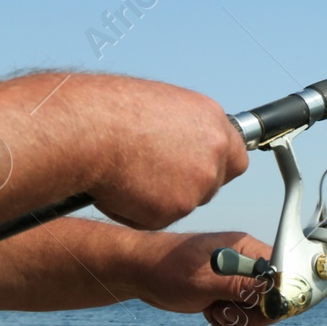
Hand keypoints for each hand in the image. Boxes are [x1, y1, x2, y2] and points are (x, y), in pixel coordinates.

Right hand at [74, 76, 250, 229]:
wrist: (90, 129)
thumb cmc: (114, 111)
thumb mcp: (164, 106)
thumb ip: (187, 129)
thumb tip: (186, 142)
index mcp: (213, 122)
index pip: (236, 156)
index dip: (217, 166)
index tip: (201, 169)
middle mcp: (214, 153)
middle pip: (212, 183)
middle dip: (189, 185)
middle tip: (153, 175)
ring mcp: (198, 184)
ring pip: (184, 203)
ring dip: (160, 198)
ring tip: (129, 173)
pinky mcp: (174, 209)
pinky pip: (157, 219)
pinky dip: (137, 211)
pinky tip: (119, 188)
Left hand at [126, 230, 275, 325]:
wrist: (139, 272)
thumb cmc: (167, 268)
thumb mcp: (203, 281)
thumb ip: (239, 286)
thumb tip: (273, 291)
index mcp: (246, 249)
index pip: (281, 272)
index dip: (278, 295)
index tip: (263, 312)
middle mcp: (247, 262)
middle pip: (273, 295)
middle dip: (254, 314)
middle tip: (226, 315)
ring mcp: (238, 277)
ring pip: (258, 309)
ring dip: (239, 319)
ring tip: (214, 314)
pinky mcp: (228, 291)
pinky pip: (243, 313)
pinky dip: (230, 321)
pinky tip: (211, 314)